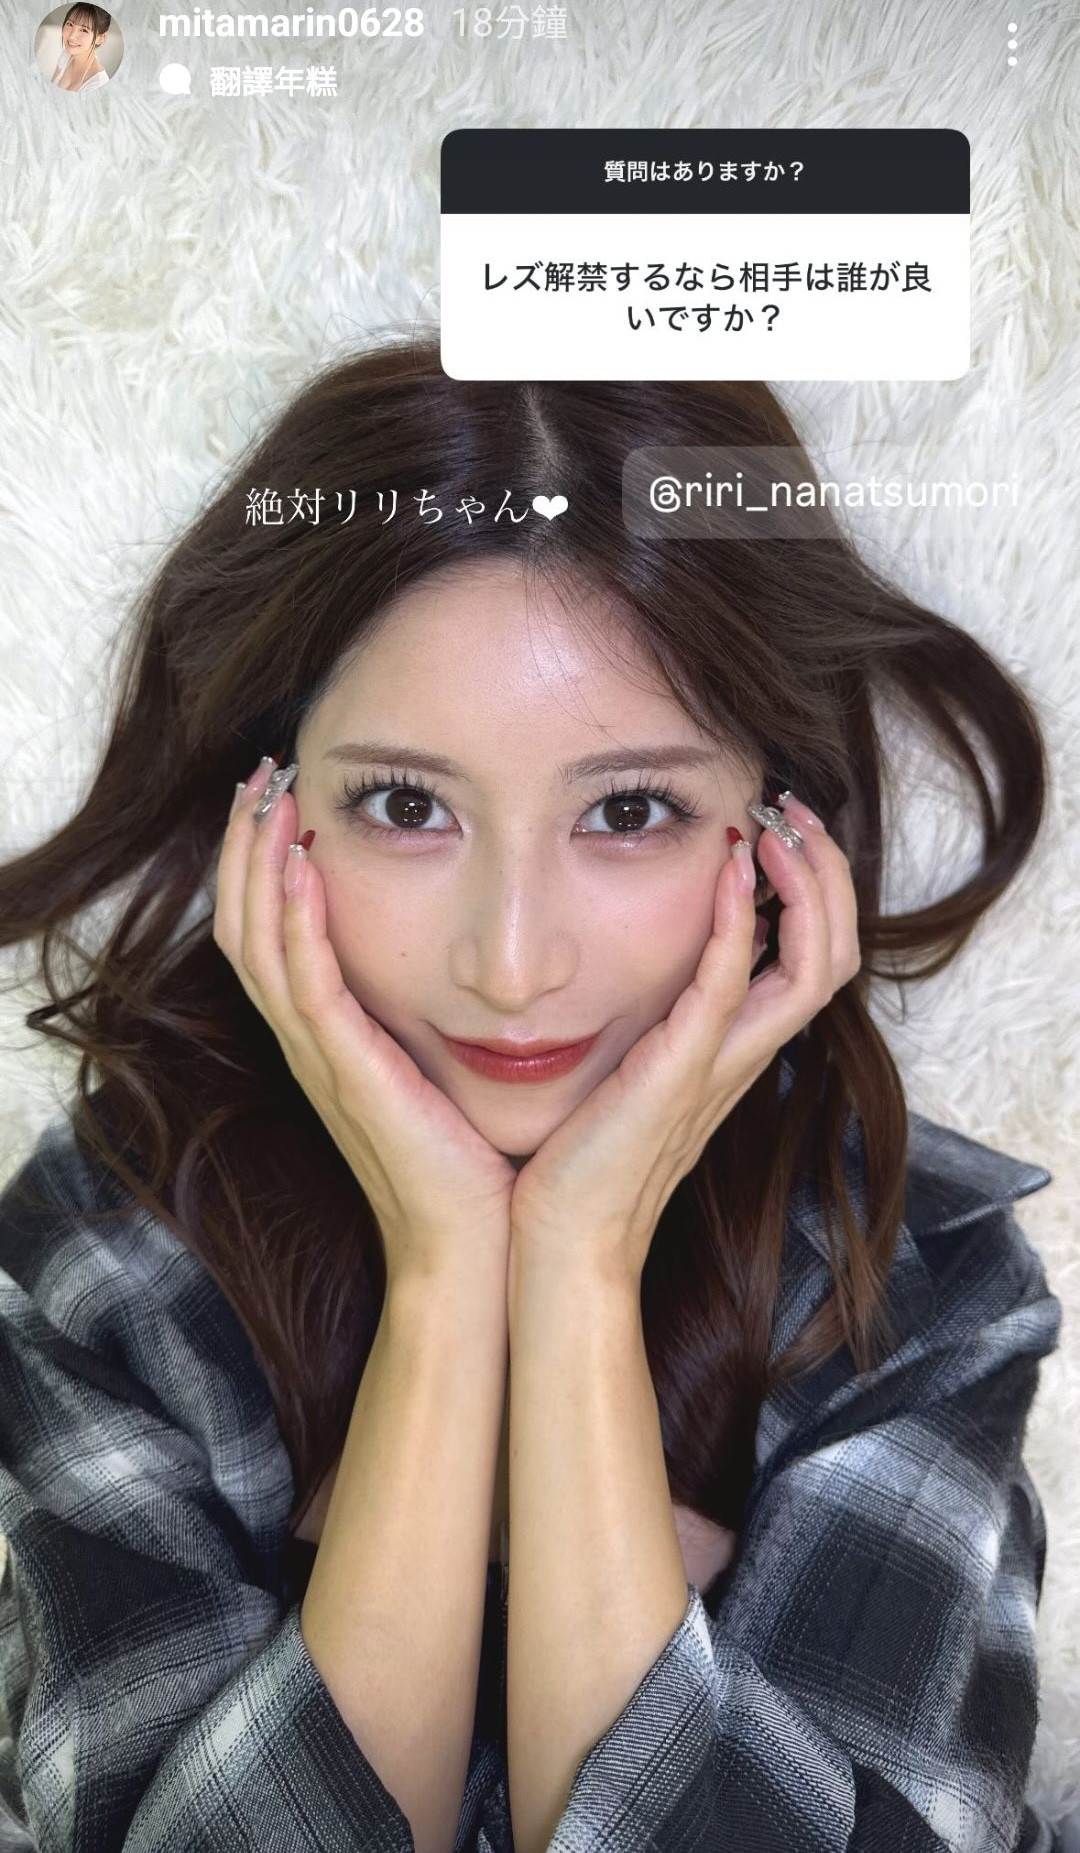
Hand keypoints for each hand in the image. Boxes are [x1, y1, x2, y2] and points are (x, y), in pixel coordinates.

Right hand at [213, 760, 516, 1289]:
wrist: (477, 1243)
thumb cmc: (471, 1160)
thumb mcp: (437, 1067)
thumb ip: (426, 1011)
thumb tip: (460, 952)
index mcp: (328, 1038)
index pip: (268, 931)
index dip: (262, 861)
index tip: (282, 793)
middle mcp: (310, 1043)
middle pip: (243, 924)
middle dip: (245, 843)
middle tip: (261, 772)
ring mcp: (322, 1059)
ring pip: (258, 943)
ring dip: (258, 863)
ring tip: (270, 794)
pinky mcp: (348, 1074)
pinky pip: (305, 986)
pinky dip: (296, 922)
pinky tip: (304, 868)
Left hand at [508, 793, 860, 1280]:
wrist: (556, 1242)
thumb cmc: (576, 1160)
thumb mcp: (627, 1075)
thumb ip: (649, 1021)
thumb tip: (633, 960)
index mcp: (734, 1053)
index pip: (815, 959)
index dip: (816, 891)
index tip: (777, 828)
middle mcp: (743, 1056)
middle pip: (836, 953)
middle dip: (829, 873)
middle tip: (792, 809)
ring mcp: (720, 1065)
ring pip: (814, 965)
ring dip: (807, 883)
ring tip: (776, 823)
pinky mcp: (680, 1072)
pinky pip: (730, 985)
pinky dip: (739, 920)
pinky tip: (729, 868)